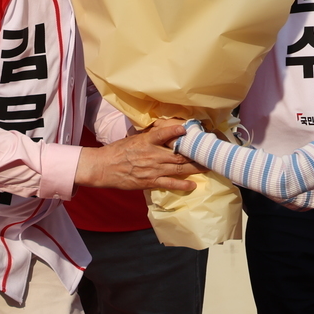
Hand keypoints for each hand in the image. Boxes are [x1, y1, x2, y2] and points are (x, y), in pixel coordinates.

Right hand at [75, 124, 201, 192]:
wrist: (104, 167)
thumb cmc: (118, 151)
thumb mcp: (134, 138)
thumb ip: (150, 135)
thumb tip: (165, 128)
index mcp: (147, 141)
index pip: (164, 134)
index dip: (177, 131)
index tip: (189, 129)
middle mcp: (152, 155)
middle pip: (179, 155)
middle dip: (196, 154)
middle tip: (210, 152)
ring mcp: (153, 169)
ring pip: (179, 169)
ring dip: (195, 168)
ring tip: (208, 166)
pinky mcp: (150, 182)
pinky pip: (170, 184)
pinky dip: (182, 185)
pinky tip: (193, 185)